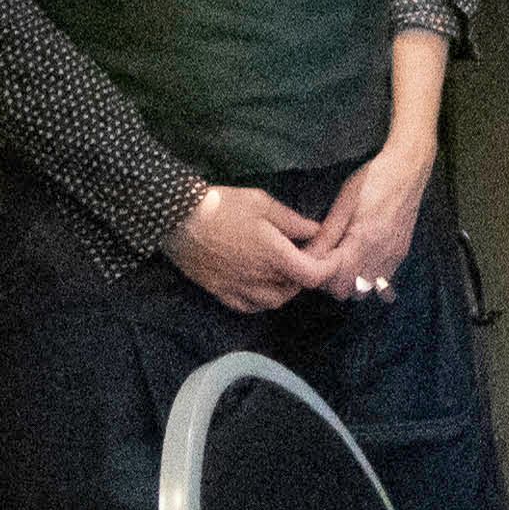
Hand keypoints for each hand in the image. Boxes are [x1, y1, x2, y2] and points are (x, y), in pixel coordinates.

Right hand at [162, 184, 329, 312]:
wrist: (176, 219)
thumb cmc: (222, 206)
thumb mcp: (261, 203)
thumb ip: (292, 221)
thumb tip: (316, 231)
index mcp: (273, 256)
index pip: (312, 275)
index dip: (328, 268)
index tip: (332, 255)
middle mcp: (258, 279)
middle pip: (295, 289)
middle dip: (306, 275)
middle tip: (305, 256)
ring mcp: (238, 289)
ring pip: (274, 301)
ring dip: (286, 289)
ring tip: (285, 270)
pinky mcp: (220, 293)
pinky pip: (249, 307)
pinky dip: (262, 300)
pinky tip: (261, 285)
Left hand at [298, 143, 433, 296]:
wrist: (407, 169)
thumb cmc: (371, 181)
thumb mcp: (343, 204)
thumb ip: (326, 236)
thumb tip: (305, 257)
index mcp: (363, 243)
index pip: (335, 281)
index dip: (319, 275)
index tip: (312, 260)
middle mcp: (381, 257)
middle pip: (349, 292)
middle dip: (332, 282)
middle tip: (323, 260)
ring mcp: (394, 258)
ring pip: (365, 291)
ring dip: (350, 283)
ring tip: (342, 261)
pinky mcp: (401, 254)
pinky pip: (381, 281)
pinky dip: (367, 278)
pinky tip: (360, 259)